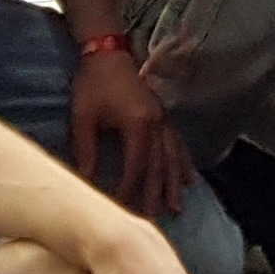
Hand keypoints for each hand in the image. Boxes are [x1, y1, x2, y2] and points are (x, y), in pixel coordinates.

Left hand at [69, 46, 191, 217]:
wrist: (108, 52)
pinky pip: (177, 144)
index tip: (122, 212)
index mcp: (138, 124)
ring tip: (177, 207)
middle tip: (155, 221)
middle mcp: (156, 124)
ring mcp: (162, 119)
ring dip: (174, 184)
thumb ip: (87, 151)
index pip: (136, 167)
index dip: (130, 191)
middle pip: (159, 166)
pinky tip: (190, 178)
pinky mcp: (162, 116)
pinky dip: (183, 162)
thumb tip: (86, 183)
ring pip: (172, 157)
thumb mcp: (84, 118)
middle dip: (156, 195)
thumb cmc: (93, 84)